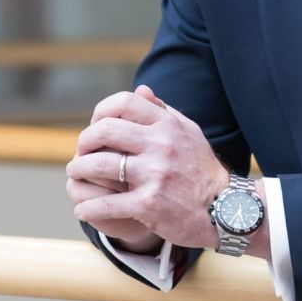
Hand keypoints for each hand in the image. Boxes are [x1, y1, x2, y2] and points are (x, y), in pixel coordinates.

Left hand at [67, 84, 230, 250]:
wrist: (226, 210)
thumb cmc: (202, 170)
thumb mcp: (189, 133)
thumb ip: (163, 111)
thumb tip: (141, 89)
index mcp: (168, 125)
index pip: (124, 103)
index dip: (101, 111)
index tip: (94, 127)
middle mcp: (161, 145)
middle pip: (104, 131)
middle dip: (84, 142)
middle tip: (79, 153)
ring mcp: (154, 175)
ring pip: (99, 165)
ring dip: (78, 171)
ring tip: (75, 175)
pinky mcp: (149, 204)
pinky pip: (106, 204)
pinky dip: (87, 208)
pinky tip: (82, 211)